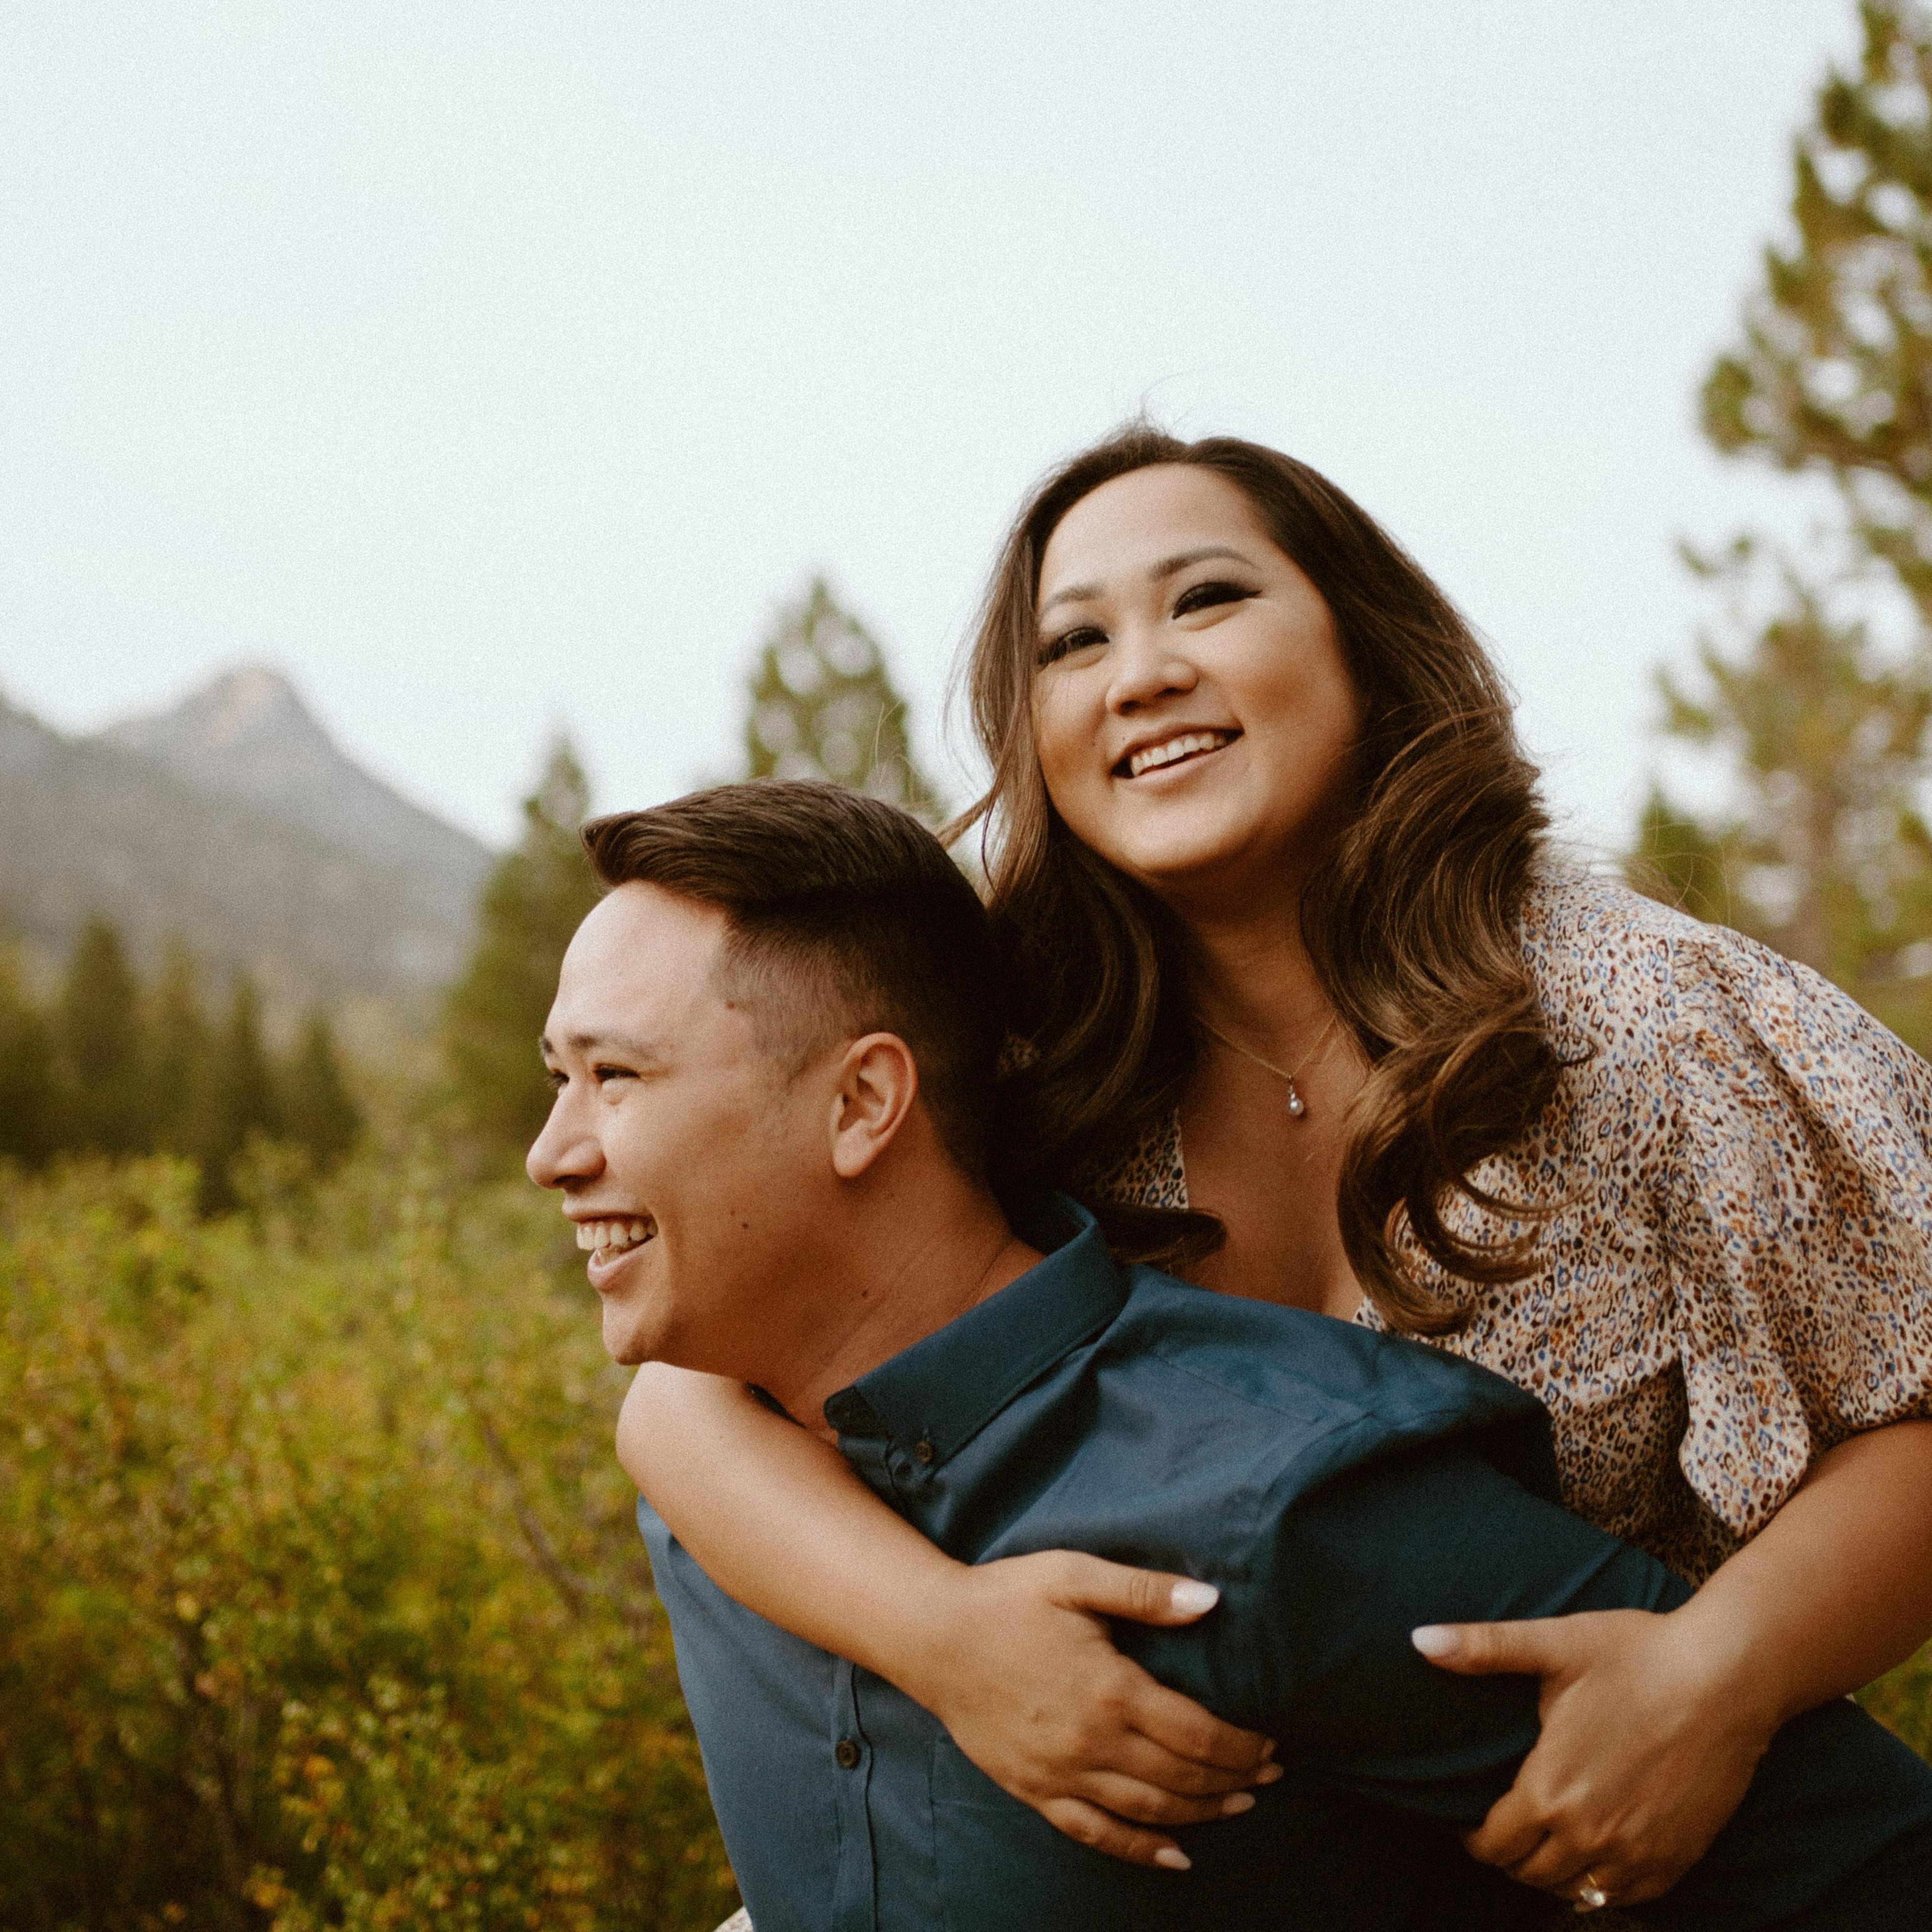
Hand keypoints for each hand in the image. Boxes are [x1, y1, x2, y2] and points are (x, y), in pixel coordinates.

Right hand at [909, 1549, 1279, 1869]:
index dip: (1242, 1744)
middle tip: (1272, 1774)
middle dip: (1235, 1779)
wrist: (933, 1635)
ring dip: (1202, 1813)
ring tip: (1240, 1804)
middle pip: (1181, 1778)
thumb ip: (1145, 1591)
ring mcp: (1061, 1773)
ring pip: (1148, 1811)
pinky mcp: (1034, 1789)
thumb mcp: (1075, 1576)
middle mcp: (1091, 1741)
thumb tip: (1212, 1600)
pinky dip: (1138, 1850)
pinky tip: (1174, 1856)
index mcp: (1110, 1688)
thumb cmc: (1007, 1598)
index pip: (1197, 1732)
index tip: (1272, 1742)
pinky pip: (1095, 1832)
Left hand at [1412, 1607, 1774, 1906]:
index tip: (1467, 1820)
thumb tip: (1418, 1638)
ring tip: (1542, 1842)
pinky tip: (1592, 1857)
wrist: (1726, 1676)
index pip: (1493, 1844)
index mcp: (1550, 1791)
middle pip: (1529, 1873)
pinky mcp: (1677, 1858)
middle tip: (1504, 1827)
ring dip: (1552, 1873)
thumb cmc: (1637, 1654)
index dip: (1472, 1836)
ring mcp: (1636, 1854)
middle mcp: (1590, 1835)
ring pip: (1574, 1891)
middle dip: (1509, 1854)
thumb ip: (1483, 1648)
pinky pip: (1624, 1898)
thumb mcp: (1554, 1643)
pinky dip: (1600, 1886)